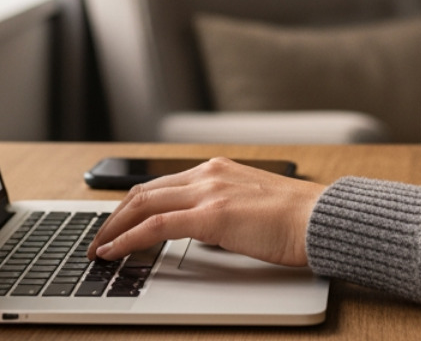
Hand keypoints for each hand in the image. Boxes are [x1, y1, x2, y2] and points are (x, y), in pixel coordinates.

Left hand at [86, 157, 326, 267]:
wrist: (321, 220)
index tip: (117, 222)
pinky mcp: (212, 215)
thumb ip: (222, 212)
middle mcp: (208, 173)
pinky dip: (128, 238)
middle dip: (115, 216)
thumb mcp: (251, 207)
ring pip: (143, 205)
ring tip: (99, 248)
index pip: (162, 185)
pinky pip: (156, 226)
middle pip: (144, 191)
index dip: (133, 205)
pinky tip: (114, 251)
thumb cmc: (296, 220)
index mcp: (218, 169)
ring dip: (114, 227)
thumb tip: (201, 231)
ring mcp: (209, 191)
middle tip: (99, 238)